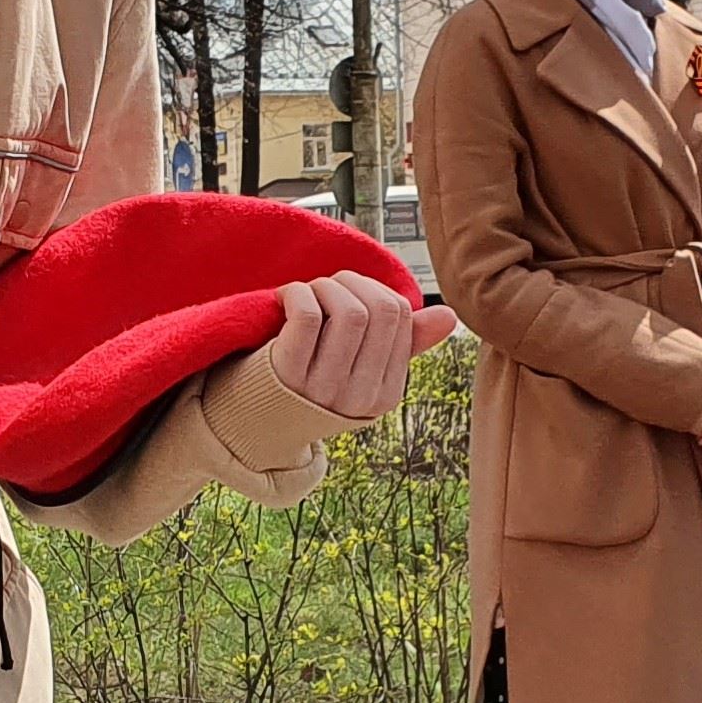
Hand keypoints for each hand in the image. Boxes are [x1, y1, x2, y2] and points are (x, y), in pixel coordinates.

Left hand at [267, 272, 460, 422]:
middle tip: (329, 287)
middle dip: (353, 282)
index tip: (351, 294)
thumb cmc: (309, 384)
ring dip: (325, 286)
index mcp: (385, 395)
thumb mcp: (358, 370)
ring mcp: (322, 388)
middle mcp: (358, 396)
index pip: (400, 318)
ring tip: (308, 292)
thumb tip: (448, 317)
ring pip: (348, 311)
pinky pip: (308, 314)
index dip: (375, 291)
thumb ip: (401, 343)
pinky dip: (298, 293)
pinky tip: (285, 298)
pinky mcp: (286, 373)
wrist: (253, 419)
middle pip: (379, 310)